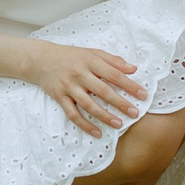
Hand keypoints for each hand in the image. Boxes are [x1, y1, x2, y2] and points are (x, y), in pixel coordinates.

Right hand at [28, 41, 146, 136]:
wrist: (40, 59)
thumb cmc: (70, 56)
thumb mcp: (91, 52)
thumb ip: (112, 60)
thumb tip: (133, 69)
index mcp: (90, 61)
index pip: (114, 74)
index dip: (130, 85)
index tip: (143, 95)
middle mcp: (80, 74)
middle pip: (103, 91)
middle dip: (120, 103)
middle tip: (135, 113)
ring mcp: (69, 87)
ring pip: (89, 104)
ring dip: (104, 116)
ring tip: (119, 124)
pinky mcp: (59, 97)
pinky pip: (73, 114)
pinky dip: (85, 125)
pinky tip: (97, 132)